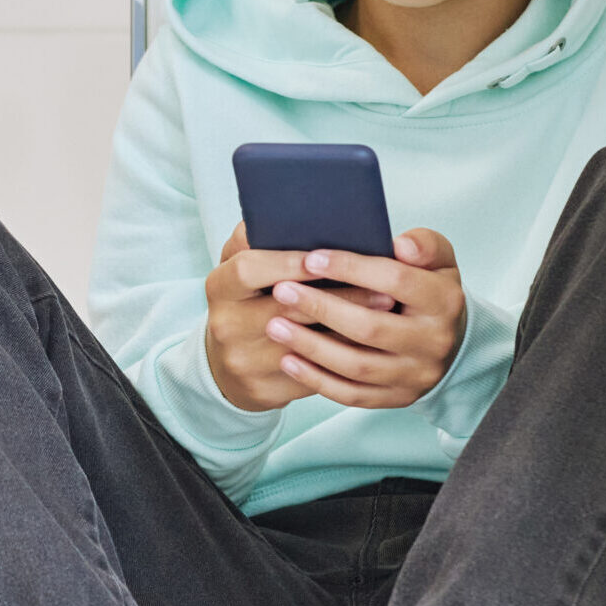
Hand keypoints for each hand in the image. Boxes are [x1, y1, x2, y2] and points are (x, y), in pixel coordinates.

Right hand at [201, 219, 401, 411]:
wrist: (228, 364)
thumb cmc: (246, 300)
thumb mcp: (242, 265)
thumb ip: (256, 237)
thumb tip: (289, 215)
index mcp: (219, 286)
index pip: (250, 269)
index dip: (287, 262)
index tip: (324, 258)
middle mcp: (227, 325)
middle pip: (285, 308)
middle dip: (338, 296)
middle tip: (382, 288)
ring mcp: (244, 360)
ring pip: (305, 344)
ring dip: (350, 327)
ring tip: (386, 311)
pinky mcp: (264, 389)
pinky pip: (312, 374)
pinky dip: (344, 357)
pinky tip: (372, 343)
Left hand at [258, 228, 467, 408]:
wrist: (451, 340)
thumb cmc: (431, 289)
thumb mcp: (437, 258)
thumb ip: (423, 244)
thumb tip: (401, 245)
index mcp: (444, 301)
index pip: (395, 281)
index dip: (352, 268)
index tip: (311, 258)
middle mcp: (434, 342)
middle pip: (370, 328)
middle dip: (321, 308)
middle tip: (281, 291)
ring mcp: (417, 375)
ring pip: (357, 366)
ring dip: (312, 347)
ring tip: (276, 326)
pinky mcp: (399, 398)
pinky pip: (353, 395)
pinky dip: (318, 380)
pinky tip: (289, 361)